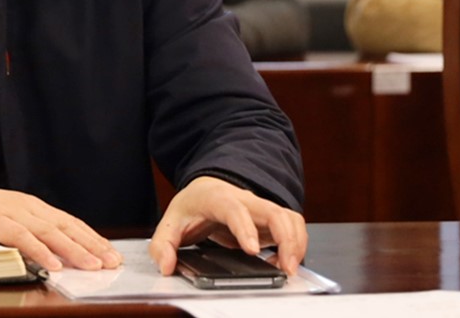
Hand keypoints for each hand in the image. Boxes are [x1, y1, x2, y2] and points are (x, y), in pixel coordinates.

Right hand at [0, 180, 122, 271]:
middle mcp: (24, 206)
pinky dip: (40, 251)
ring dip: (74, 249)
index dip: (91, 237)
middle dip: (91, 244)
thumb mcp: (1, 222)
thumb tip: (49, 253)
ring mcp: (8, 212)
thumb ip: (23, 233)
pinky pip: (21, 238)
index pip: (68, 222)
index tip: (111, 253)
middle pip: (65, 226)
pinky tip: (54, 265)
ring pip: (49, 232)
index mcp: (28, 206)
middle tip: (113, 261)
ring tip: (93, 265)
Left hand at [148, 176, 306, 275]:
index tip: (252, 250)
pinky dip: (297, 243)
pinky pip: (292, 226)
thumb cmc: (193, 205)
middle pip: (273, 212)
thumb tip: (166, 265)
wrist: (206, 190)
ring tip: (290, 268)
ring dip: (296, 243)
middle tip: (285, 267)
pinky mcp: (270, 219)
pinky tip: (286, 262)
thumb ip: (162, 244)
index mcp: (217, 198)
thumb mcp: (171, 222)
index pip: (235, 209)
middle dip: (285, 239)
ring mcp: (260, 208)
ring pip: (288, 217)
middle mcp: (244, 200)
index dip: (245, 228)